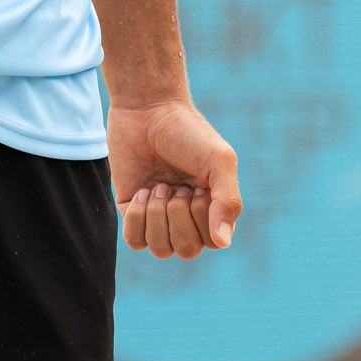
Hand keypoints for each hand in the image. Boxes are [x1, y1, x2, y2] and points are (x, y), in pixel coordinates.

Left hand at [108, 98, 240, 258]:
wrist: (147, 109)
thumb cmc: (188, 133)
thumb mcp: (219, 161)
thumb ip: (228, 201)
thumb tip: (223, 242)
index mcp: (212, 208)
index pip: (212, 242)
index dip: (202, 217)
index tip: (198, 186)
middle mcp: (186, 218)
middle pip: (186, 250)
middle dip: (178, 216)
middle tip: (174, 185)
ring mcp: (158, 216)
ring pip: (160, 249)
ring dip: (157, 216)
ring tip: (158, 186)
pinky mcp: (131, 211)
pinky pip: (134, 241)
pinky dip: (137, 219)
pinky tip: (141, 193)